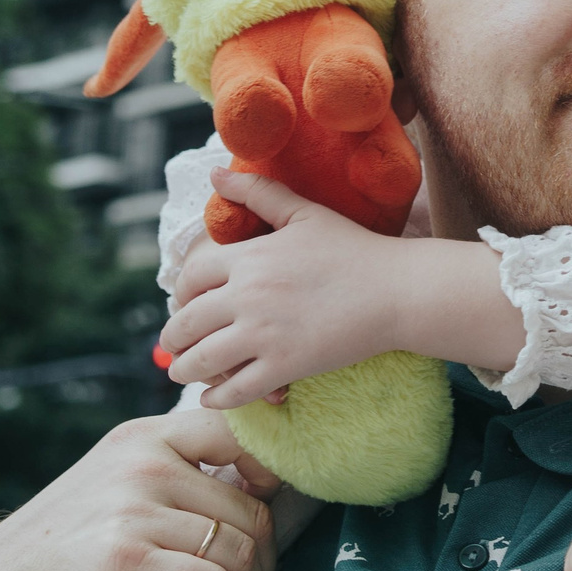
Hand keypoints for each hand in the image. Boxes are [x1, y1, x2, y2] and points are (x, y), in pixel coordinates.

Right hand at [0, 410, 279, 570]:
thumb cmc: (53, 562)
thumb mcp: (106, 493)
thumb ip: (168, 477)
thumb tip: (258, 485)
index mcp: (139, 440)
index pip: (238, 433)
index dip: (271, 475)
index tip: (265, 516)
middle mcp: (141, 464)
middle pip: (251, 509)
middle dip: (262, 560)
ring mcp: (132, 509)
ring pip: (242, 550)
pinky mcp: (126, 560)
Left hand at [164, 169, 405, 406]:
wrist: (398, 290)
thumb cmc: (355, 249)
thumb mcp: (304, 212)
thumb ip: (258, 192)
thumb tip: (215, 171)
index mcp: (250, 257)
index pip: (191, 278)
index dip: (181, 296)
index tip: (186, 307)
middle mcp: (248, 295)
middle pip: (186, 323)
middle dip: (173, 340)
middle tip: (175, 349)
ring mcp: (265, 333)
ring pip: (202, 360)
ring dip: (185, 371)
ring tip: (184, 374)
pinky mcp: (285, 366)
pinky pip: (235, 391)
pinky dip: (216, 399)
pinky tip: (214, 398)